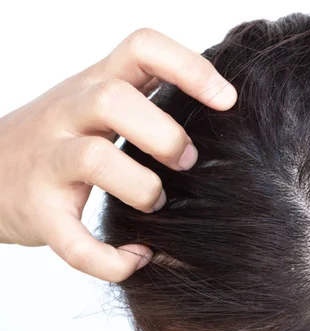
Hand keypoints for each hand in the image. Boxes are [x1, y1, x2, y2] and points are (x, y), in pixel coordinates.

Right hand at [0, 28, 236, 281]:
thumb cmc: (60, 138)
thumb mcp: (95, 103)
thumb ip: (145, 101)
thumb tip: (223, 115)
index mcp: (94, 83)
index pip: (141, 48)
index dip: (189, 67)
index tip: (227, 100)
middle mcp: (68, 115)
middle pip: (113, 98)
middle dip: (165, 135)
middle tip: (186, 162)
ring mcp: (49, 161)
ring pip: (95, 158)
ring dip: (142, 188)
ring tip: (156, 204)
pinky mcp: (39, 211)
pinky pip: (72, 239)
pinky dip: (110, 259)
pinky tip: (134, 259)